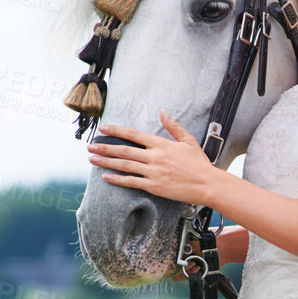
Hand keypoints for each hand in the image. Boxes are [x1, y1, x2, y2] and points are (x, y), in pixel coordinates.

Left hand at [88, 110, 216, 206]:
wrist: (207, 183)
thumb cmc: (199, 163)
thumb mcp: (188, 140)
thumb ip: (173, 126)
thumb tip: (162, 112)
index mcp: (161, 144)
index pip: (133, 134)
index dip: (116, 131)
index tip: (103, 129)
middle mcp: (154, 157)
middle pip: (123, 151)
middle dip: (104, 148)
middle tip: (90, 147)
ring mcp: (153, 172)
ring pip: (124, 166)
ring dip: (106, 162)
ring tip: (93, 160)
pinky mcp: (154, 186)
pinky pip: (132, 182)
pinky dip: (118, 180)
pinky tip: (107, 177)